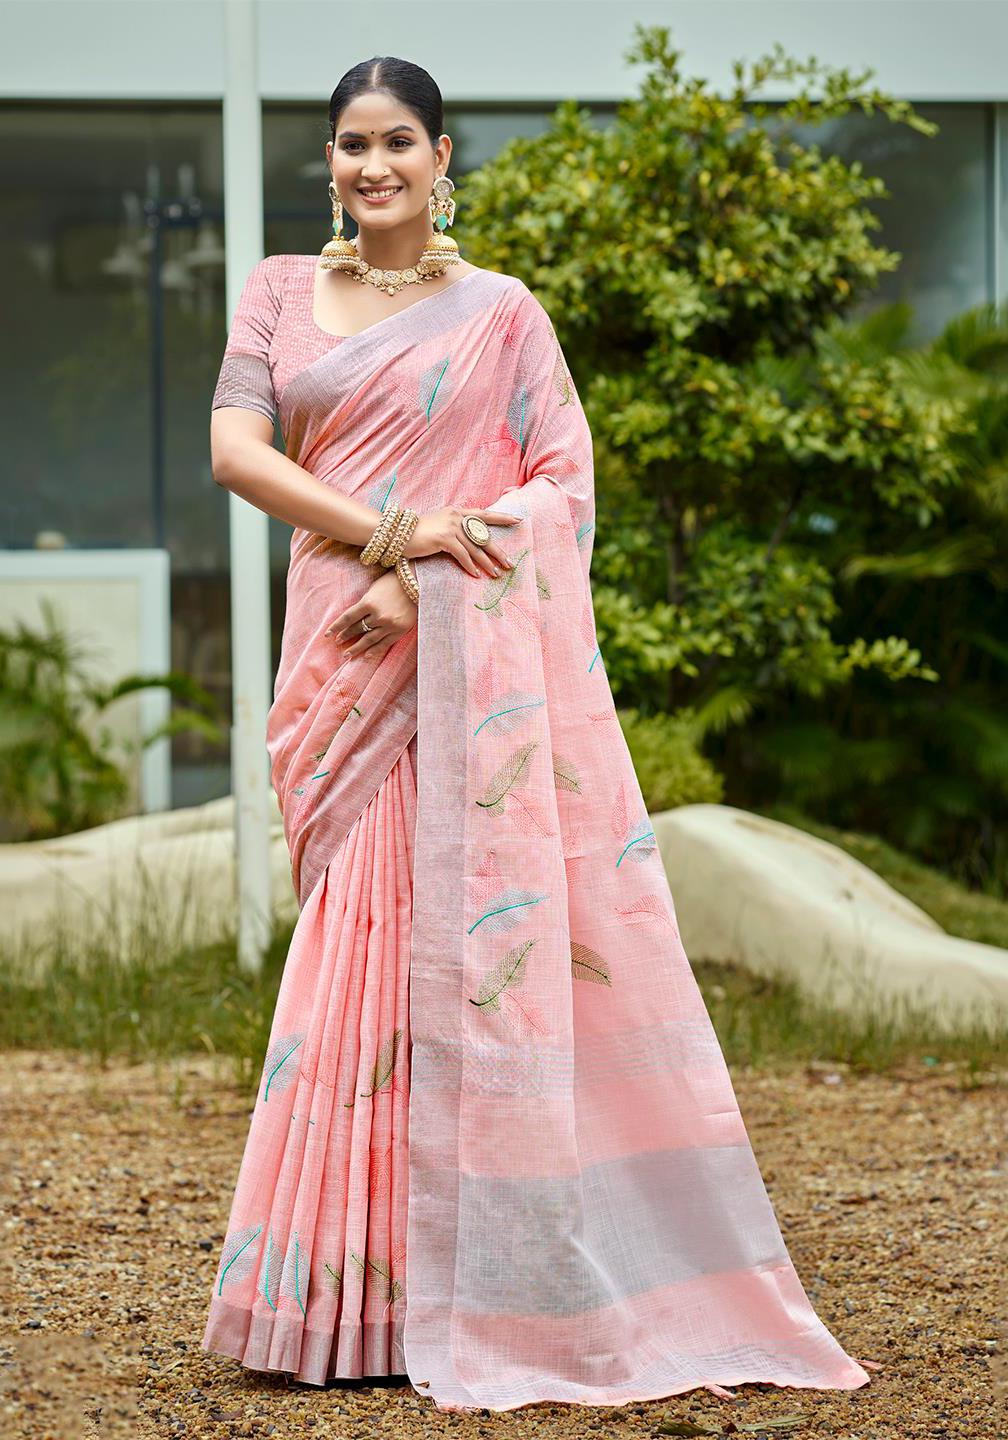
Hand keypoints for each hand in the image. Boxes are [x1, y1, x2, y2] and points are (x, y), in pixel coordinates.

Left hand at [325, 567, 416, 658]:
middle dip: (346, 636)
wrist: (419, 582)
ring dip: (357, 647)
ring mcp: (389, 624)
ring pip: (369, 639)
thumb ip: (364, 604)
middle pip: (357, 629)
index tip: (328, 635)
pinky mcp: (400, 630)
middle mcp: (378, 615)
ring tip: (347, 654)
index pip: (348, 618)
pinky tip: (367, 656)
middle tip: (338, 642)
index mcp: (368, 602)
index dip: (336, 627)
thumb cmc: (393, 582)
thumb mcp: (374, 589)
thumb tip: (353, 619)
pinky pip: (385, 643)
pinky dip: (375, 650)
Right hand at [403, 504, 521, 578]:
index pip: (483, 514)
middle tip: (510, 563)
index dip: (501, 517)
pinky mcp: (443, 538)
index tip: (518, 520)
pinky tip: (476, 575)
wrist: (395, 533)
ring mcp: (450, 526)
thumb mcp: (437, 527)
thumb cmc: (415, 534)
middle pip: (483, 534)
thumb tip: (468, 542)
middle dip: (497, 551)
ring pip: (475, 547)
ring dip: (486, 563)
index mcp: (456, 511)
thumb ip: (453, 530)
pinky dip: (470, 566)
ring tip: (496, 574)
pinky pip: (462, 555)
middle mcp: (455, 516)